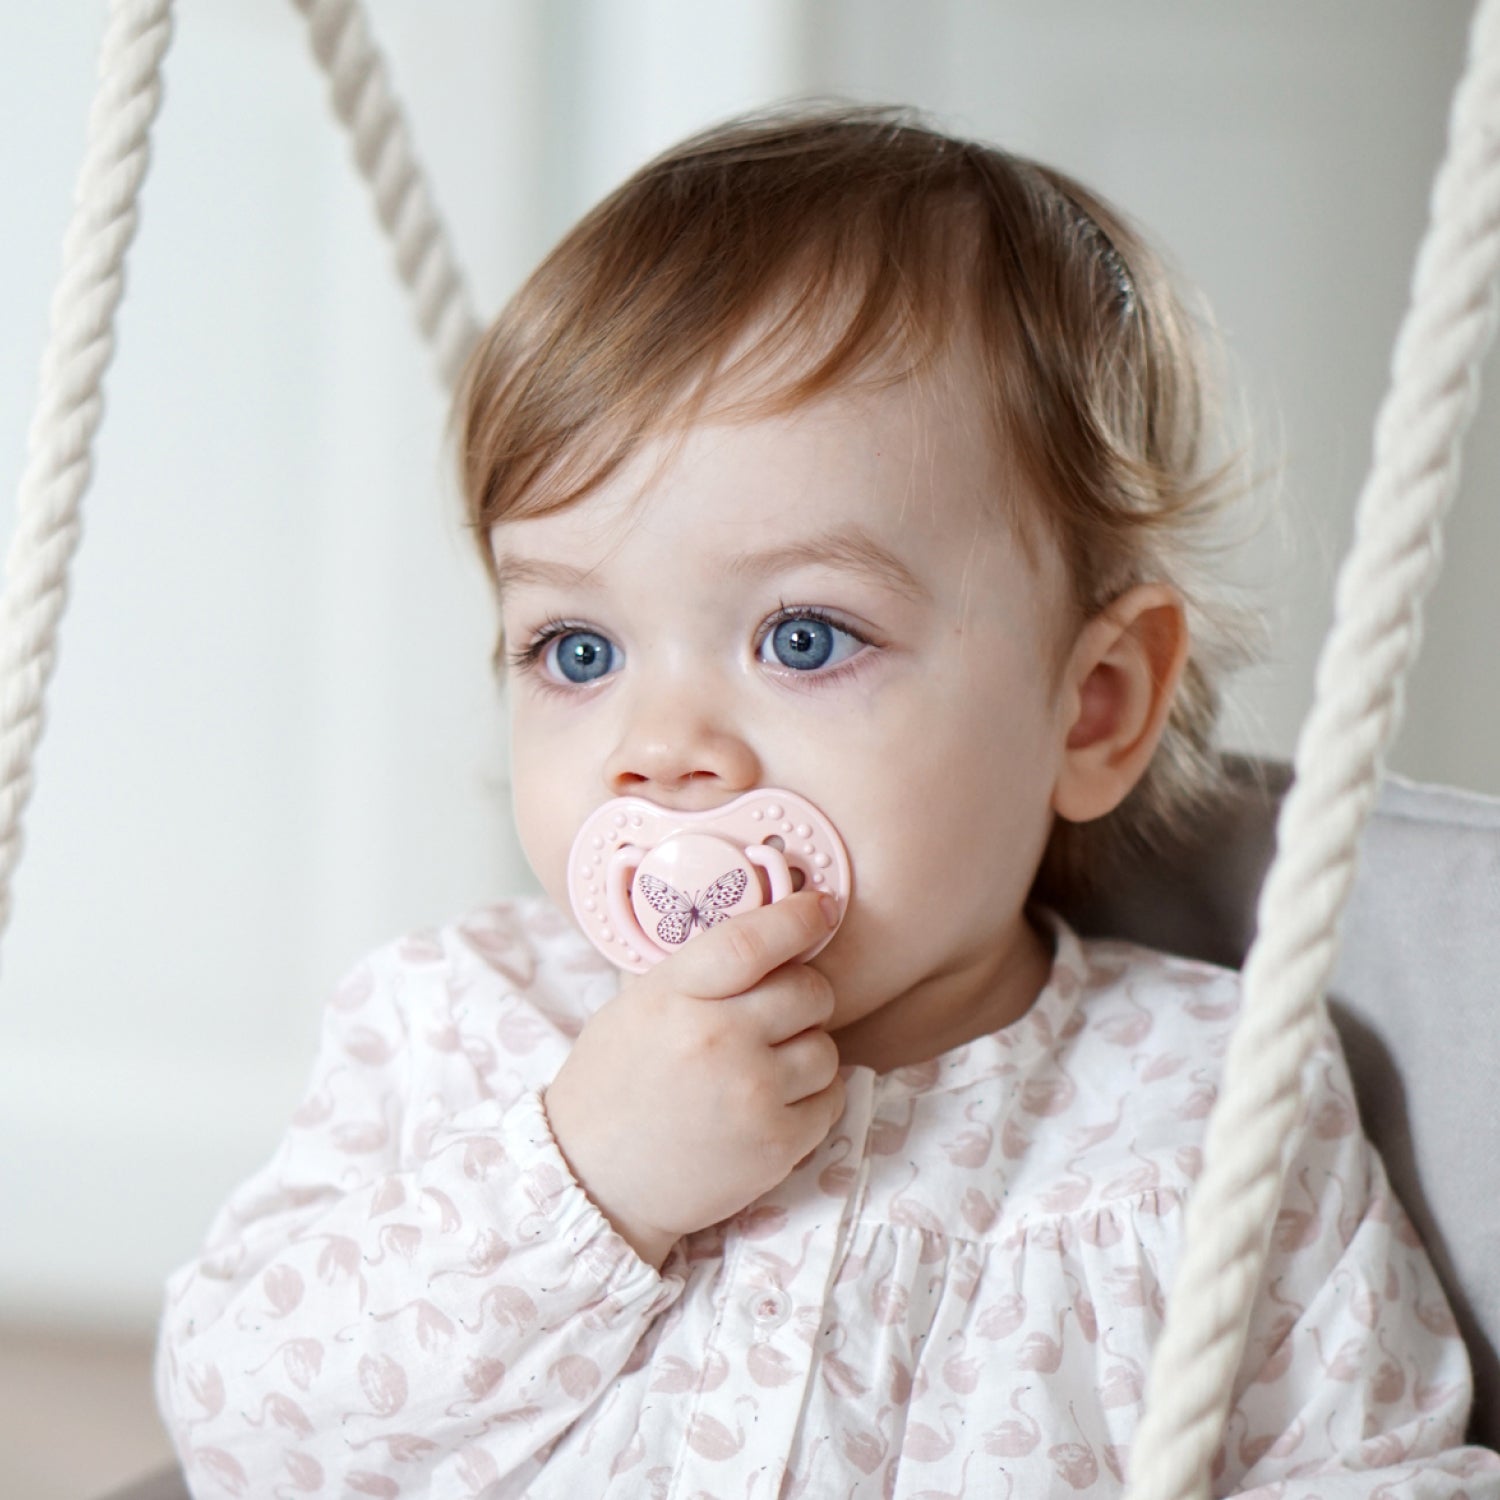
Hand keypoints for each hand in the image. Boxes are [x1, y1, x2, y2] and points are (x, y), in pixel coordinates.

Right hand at [543, 891, 845, 1268]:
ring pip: (826, 1047)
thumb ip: (701, 971)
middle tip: (778, 1012)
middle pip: (808, 991)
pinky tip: (772, 1102)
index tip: (821, 908)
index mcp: (675, 995)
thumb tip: (771, 928)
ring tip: (765, 1066)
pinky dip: (812, 1097)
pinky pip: (830, 1099)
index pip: (752, 941)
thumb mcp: (639, 1005)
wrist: (596, 1182)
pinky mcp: (776, 1145)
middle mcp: (717, 1039)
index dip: (796, 919)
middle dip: (804, 994)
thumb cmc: (616, 1083)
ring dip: (807, 1051)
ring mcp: (751, 1093)